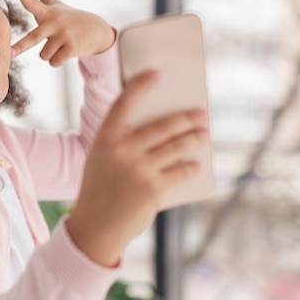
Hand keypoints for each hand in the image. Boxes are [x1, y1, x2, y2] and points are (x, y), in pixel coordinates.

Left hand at [11, 0, 115, 65]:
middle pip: (34, 38)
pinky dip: (58, 61)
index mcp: (48, 12)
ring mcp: (64, 35)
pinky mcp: (73, 48)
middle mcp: (56, 22)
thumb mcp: (55, 3)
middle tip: (10, 54)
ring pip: (44, 55)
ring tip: (61, 44)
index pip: (34, 3)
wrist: (96, 30)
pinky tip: (67, 51)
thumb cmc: (69, 17)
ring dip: (50, 54)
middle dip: (21, 47)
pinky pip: (54, 62)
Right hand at [66, 70, 208, 266]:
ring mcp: (139, 169)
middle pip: (161, 126)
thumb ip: (124, 143)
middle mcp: (122, 150)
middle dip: (185, 118)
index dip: (141, 86)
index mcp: (105, 139)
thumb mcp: (102, 159)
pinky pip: (180, 171)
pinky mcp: (154, 189)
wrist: (96, 226)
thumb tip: (164, 130)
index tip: (157, 74)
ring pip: (176, 147)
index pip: (124, 104)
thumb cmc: (101, 187)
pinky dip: (190, 167)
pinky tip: (196, 164)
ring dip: (194, 138)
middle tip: (201, 113)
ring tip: (203, 134)